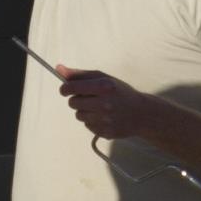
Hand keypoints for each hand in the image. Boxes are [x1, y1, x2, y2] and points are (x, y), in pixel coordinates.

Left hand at [56, 67, 173, 145]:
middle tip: (88, 98)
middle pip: (73, 103)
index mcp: (103, 87)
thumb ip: (80, 74)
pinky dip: (92, 121)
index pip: (71, 88)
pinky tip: (104, 117)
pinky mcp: (106, 132)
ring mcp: (105, 120)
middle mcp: (104, 104)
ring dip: (84, 111)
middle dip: (77, 100)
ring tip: (98, 108)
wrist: (142, 113)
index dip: (65, 89)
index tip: (66, 90)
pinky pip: (88, 126)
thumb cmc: (120, 92)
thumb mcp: (103, 78)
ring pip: (79, 116)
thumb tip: (58, 69)